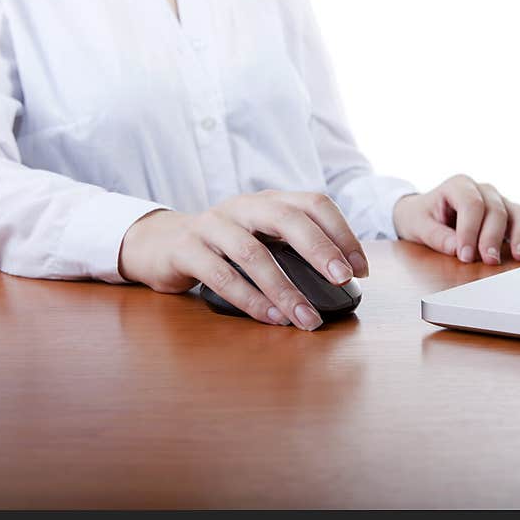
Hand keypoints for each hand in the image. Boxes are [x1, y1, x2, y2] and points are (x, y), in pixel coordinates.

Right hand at [118, 190, 368, 330]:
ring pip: (253, 253)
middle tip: (341, 281)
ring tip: (306, 318)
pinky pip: (221, 275)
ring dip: (284, 289)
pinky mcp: (187, 250)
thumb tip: (342, 277)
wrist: (159, 244)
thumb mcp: (261, 238)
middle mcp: (243, 206)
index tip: (360, 269)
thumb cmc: (222, 246)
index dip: (341, 234)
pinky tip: (271, 317)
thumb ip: (293, 249)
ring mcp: (212, 225)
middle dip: (319, 250)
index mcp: (268, 201)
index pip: (314, 204)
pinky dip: (250, 300)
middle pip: (287, 219)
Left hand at [393, 174, 519, 264]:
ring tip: (519, 256)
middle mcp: (483, 190)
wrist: (426, 214)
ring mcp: (499, 201)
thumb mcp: (419, 225)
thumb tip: (457, 249)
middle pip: (497, 210)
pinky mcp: (510, 215)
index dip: (470, 230)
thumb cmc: (421, 217)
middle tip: (489, 260)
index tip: (465, 255)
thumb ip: (437, 236)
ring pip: (519, 213)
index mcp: (459, 185)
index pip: (471, 204)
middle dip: (493, 237)